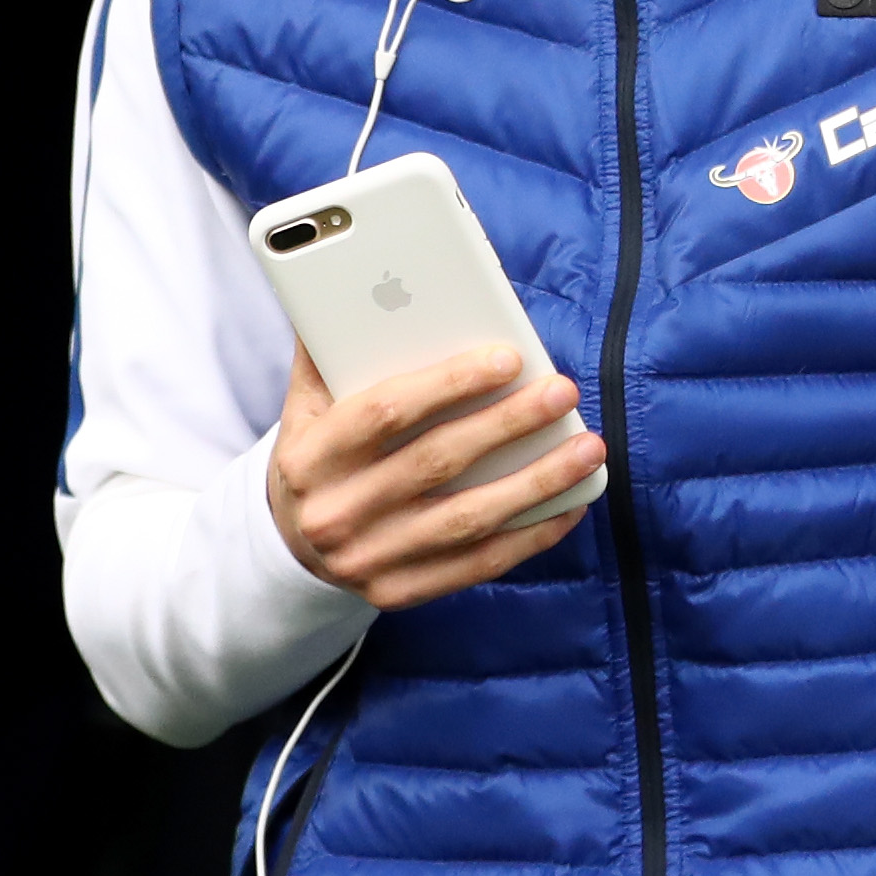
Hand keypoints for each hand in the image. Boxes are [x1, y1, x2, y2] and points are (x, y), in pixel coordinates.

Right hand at [264, 342, 605, 607]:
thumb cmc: (317, 455)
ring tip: (588, 448)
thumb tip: (371, 284)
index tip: (508, 358)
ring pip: (467, 519)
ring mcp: (369, 559)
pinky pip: (477, 565)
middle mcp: (337, 511)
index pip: (385, 411)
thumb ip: (331, 351)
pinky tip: (570, 506)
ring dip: (536, 483)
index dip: (448, 383)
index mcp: (310, 455)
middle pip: (436, 462)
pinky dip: (530, 536)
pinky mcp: (400, 591)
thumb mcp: (305, 406)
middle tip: (562, 391)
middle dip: (508, 423)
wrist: (287, 546)